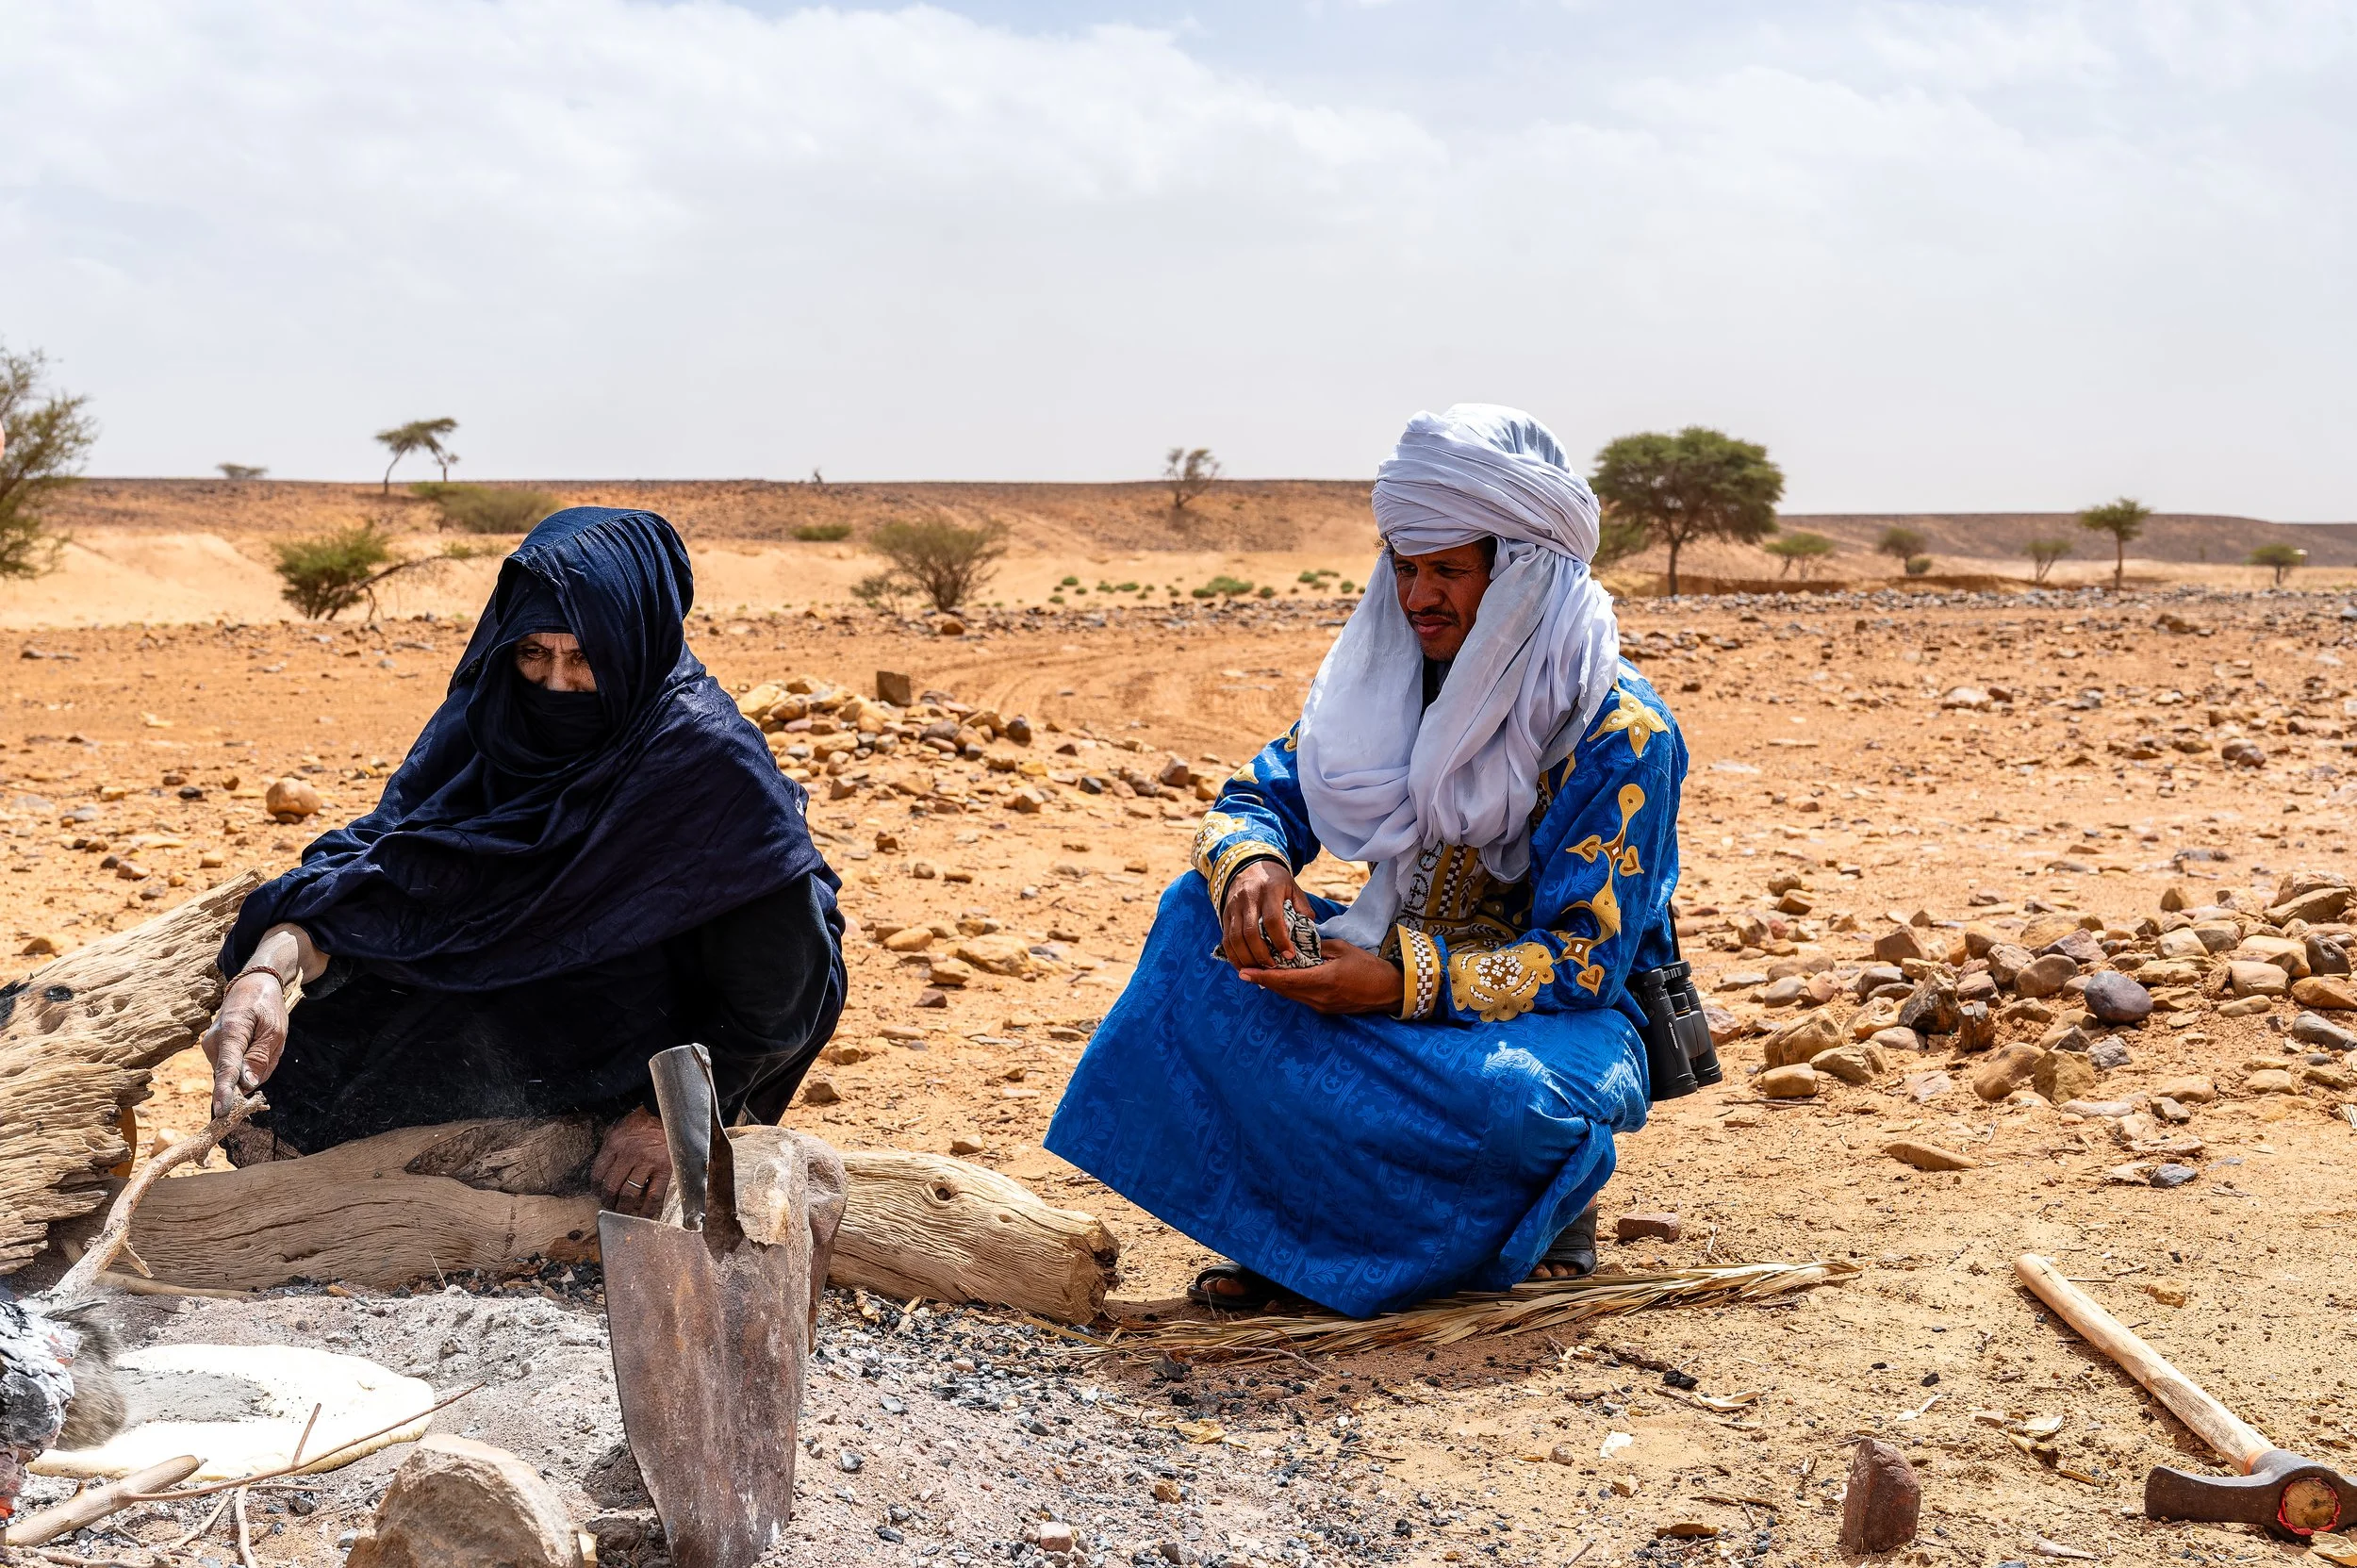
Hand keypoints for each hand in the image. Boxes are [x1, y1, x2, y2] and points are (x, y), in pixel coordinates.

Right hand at [200, 972, 288, 1118]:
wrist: (251, 987)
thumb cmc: (266, 1007)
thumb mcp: (275, 1031)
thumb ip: (260, 1058)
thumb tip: (246, 1086)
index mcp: (232, 1032)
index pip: (227, 1068)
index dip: (225, 1092)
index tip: (222, 1111)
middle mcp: (214, 1042)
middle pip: (232, 1076)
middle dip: (252, 1076)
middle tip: (269, 1050)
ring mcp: (210, 1047)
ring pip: (233, 1074)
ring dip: (251, 1068)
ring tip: (261, 1041)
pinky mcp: (213, 1051)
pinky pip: (231, 1068)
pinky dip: (245, 1065)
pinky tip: (253, 1045)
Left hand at [592, 1107, 672, 1216]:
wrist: (667, 1115)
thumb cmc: (641, 1123)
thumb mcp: (618, 1129)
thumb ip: (609, 1147)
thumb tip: (601, 1169)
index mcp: (615, 1144)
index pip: (598, 1174)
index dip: (595, 1188)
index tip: (598, 1193)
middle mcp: (629, 1155)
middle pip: (611, 1187)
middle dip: (608, 1201)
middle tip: (610, 1206)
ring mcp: (647, 1163)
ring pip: (629, 1194)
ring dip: (624, 1208)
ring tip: (623, 1212)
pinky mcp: (664, 1169)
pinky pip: (653, 1195)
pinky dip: (647, 1209)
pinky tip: (643, 1216)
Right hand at [1219, 860, 1313, 969]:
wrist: (1249, 865)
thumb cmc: (1276, 881)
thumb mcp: (1293, 888)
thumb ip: (1302, 909)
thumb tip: (1309, 933)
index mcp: (1269, 890)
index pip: (1272, 919)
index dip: (1281, 940)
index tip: (1289, 955)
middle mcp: (1248, 898)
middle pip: (1251, 932)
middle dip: (1262, 954)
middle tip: (1274, 967)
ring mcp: (1234, 907)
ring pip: (1235, 938)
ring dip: (1247, 958)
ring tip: (1260, 970)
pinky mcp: (1225, 915)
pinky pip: (1226, 939)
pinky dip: (1234, 956)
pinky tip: (1244, 966)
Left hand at [1239, 939, 1402, 1015]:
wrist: (1389, 990)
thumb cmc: (1368, 966)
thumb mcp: (1342, 949)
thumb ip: (1317, 947)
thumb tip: (1296, 943)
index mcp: (1324, 980)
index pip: (1285, 980)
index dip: (1262, 977)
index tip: (1244, 972)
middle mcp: (1319, 997)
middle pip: (1283, 990)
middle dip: (1263, 981)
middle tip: (1244, 969)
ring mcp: (1322, 1006)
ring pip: (1291, 995)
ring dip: (1275, 985)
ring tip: (1258, 972)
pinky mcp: (1325, 1009)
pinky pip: (1301, 998)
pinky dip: (1289, 988)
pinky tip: (1281, 979)